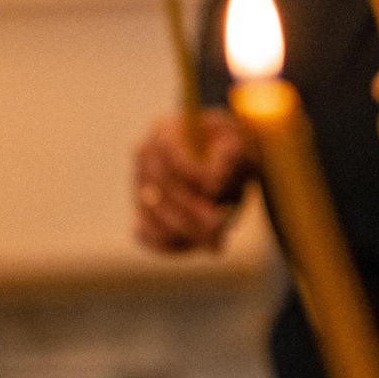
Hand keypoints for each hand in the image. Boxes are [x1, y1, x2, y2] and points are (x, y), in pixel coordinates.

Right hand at [134, 112, 252, 253]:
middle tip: (220, 225)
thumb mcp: (238, 142)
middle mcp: (146, 158)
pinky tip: (199, 246)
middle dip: (192, 211)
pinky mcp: (144, 213)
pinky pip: (148, 235)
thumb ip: (229, 157)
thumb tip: (212, 186)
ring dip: (187, 232)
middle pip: (162, 189)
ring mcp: (140, 186)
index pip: (171, 154)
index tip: (217, 189)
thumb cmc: (232, 148)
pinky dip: (171, 245)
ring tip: (218, 241)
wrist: (224, 162)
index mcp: (165, 131)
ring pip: (154, 216)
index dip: (192, 173)